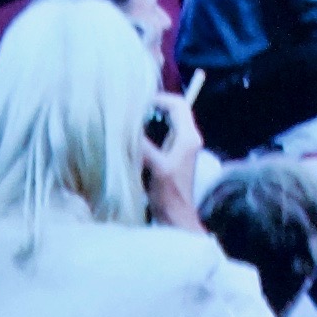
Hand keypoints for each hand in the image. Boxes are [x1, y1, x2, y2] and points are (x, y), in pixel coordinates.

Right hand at [137, 94, 202, 227]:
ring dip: (152, 119)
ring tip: (134, 122)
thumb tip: (127, 127)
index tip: (140, 102)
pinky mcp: (175, 155)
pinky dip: (151, 131)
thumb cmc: (169, 195)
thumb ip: (143, 145)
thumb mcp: (155, 167)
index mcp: (189, 137)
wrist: (176, 217)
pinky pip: (164, 134)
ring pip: (168, 122)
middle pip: (174, 110)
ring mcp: (183, 147)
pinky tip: (137, 138)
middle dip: (154, 108)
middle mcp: (189, 138)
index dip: (160, 99)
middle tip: (134, 111)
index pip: (178, 104)